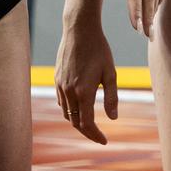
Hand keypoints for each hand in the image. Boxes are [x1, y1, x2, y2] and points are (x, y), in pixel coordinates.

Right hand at [53, 14, 119, 143]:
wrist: (79, 30)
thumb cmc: (99, 49)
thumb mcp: (110, 73)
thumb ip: (111, 97)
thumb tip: (113, 118)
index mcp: (84, 92)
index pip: (87, 123)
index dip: (95, 135)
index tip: (104, 141)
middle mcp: (69, 91)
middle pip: (75, 122)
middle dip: (87, 132)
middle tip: (98, 137)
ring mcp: (60, 85)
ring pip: (66, 113)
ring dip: (77, 122)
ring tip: (89, 125)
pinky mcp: (57, 79)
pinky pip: (62, 102)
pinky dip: (70, 110)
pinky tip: (79, 108)